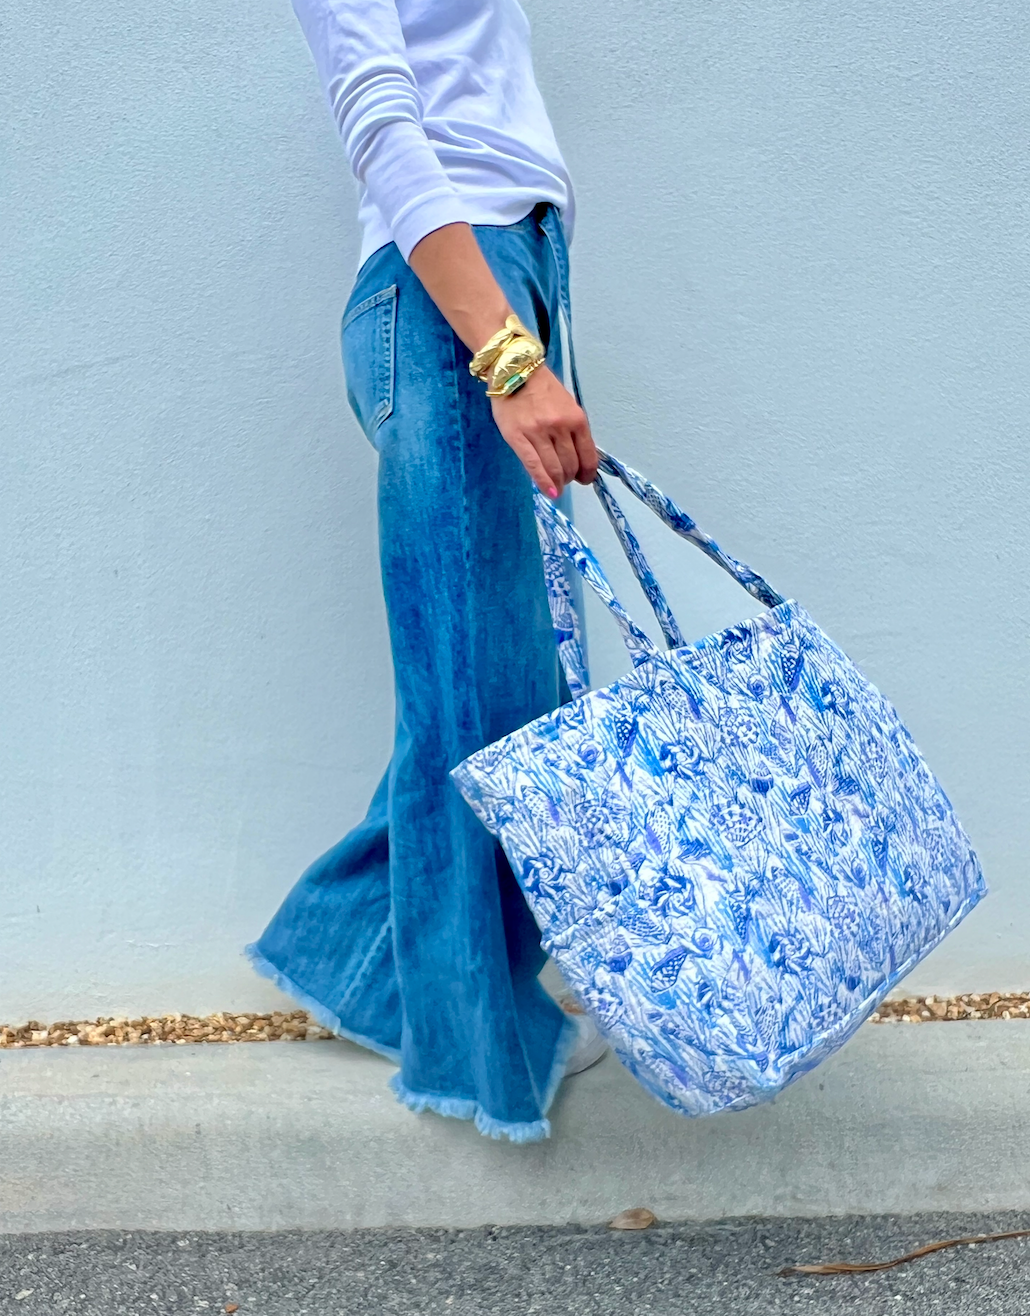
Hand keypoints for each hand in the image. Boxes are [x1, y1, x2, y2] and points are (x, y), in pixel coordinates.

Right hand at [489, 365, 598, 496]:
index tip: (585, 479)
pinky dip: (544, 483)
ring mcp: (539, 434)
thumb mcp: (567, 405)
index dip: (588, 473)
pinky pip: (534, 466)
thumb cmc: (542, 388)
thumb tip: (578, 458)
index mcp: (576, 419)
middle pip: (571, 464)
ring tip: (557, 484)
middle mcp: (560, 427)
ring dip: (558, 481)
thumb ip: (574, 430)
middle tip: (566, 480)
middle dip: (571, 477)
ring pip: (554, 468)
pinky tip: (550, 492)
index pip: (588, 455)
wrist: (514, 371)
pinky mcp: (518, 438)